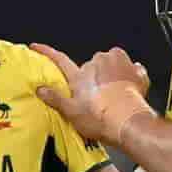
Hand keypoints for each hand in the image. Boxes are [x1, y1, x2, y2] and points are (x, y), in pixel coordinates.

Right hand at [31, 43, 150, 142]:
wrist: (129, 124)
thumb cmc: (102, 120)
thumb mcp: (72, 113)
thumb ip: (55, 99)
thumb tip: (41, 90)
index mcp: (81, 75)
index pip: (59, 59)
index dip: (46, 52)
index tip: (36, 47)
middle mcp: (98, 63)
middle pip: (92, 64)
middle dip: (94, 75)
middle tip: (97, 94)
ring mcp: (119, 63)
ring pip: (112, 62)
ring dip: (112, 72)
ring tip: (114, 93)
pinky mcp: (136, 70)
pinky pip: (132, 68)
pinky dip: (130, 76)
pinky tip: (128, 90)